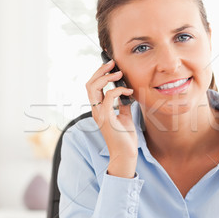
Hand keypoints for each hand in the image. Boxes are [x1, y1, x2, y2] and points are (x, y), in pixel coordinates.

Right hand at [86, 58, 137, 177]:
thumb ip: (122, 104)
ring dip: (106, 77)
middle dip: (100, 70)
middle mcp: (96, 110)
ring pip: (93, 88)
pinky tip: (128, 92)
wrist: (126, 154)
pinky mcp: (107, 118)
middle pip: (90, 84)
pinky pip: (108, 97)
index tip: (111, 66)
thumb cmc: (125, 138)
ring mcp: (100, 114)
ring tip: (118, 73)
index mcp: (99, 109)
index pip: (93, 87)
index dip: (99, 74)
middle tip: (112, 63)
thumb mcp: (125, 116)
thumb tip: (126, 92)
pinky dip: (118, 91)